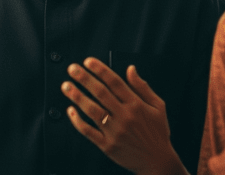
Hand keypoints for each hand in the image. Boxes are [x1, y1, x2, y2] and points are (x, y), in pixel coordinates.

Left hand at [61, 58, 188, 174]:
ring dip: (77, 97)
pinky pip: (89, 132)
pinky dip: (78, 121)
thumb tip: (131, 69)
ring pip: (92, 110)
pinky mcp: (107, 146)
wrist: (157, 162)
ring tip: (66, 86)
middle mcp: (124, 116)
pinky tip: (70, 111)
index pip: (115, 82)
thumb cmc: (157, 133)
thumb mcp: (158, 106)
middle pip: (100, 93)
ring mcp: (114, 132)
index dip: (100, 70)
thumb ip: (143, 87)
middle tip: (72, 69)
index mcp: (136, 104)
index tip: (88, 61)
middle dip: (84, 79)